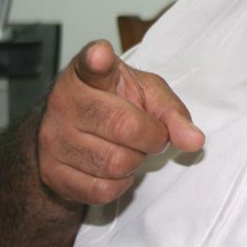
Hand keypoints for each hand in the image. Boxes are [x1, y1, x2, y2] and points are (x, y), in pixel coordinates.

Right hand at [37, 40, 204, 205]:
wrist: (73, 131)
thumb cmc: (113, 103)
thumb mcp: (145, 93)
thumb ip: (172, 111)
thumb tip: (194, 140)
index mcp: (86, 73)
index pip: (90, 63)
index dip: (97, 59)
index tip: (100, 56)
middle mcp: (63, 102)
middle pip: (125, 127)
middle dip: (151, 136)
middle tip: (149, 133)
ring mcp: (53, 139)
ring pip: (116, 164)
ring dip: (135, 161)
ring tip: (127, 148)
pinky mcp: (51, 174)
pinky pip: (102, 190)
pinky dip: (119, 184)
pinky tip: (112, 168)